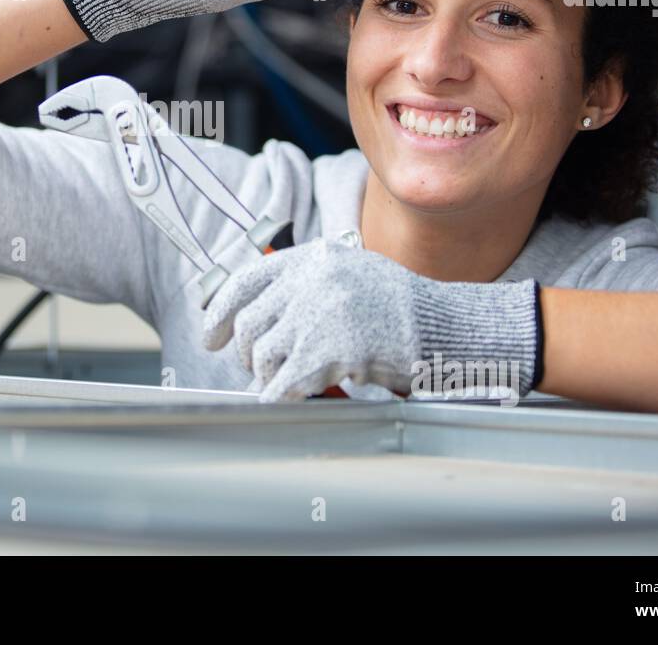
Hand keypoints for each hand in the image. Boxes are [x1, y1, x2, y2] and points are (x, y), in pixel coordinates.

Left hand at [201, 237, 542, 402]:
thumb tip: (260, 315)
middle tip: (259, 368)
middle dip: (249, 353)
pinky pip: (283, 383)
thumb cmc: (400, 307)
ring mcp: (320, 315)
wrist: (444, 327)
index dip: (221, 312)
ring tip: (290, 380)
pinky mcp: (329, 351)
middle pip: (252, 323)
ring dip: (270, 376)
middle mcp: (312, 280)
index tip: (212, 334)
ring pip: (265, 355)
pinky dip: (278, 397)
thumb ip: (306, 285)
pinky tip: (287, 400)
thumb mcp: (351, 274)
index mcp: (314, 258)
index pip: (246, 281)